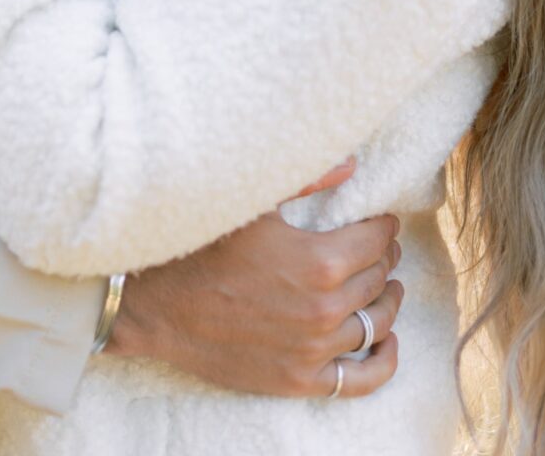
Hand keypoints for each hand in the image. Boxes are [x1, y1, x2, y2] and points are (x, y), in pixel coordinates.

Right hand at [107, 160, 402, 399]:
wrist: (156, 304)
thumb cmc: (201, 245)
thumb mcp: (252, 202)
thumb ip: (307, 181)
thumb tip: (352, 165)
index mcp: (320, 261)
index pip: (376, 241)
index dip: (383, 226)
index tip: (382, 219)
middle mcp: (324, 309)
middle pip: (377, 279)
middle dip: (384, 258)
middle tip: (381, 247)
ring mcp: (313, 349)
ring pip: (375, 324)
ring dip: (386, 301)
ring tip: (386, 287)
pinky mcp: (298, 379)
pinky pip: (360, 379)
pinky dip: (383, 361)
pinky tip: (387, 344)